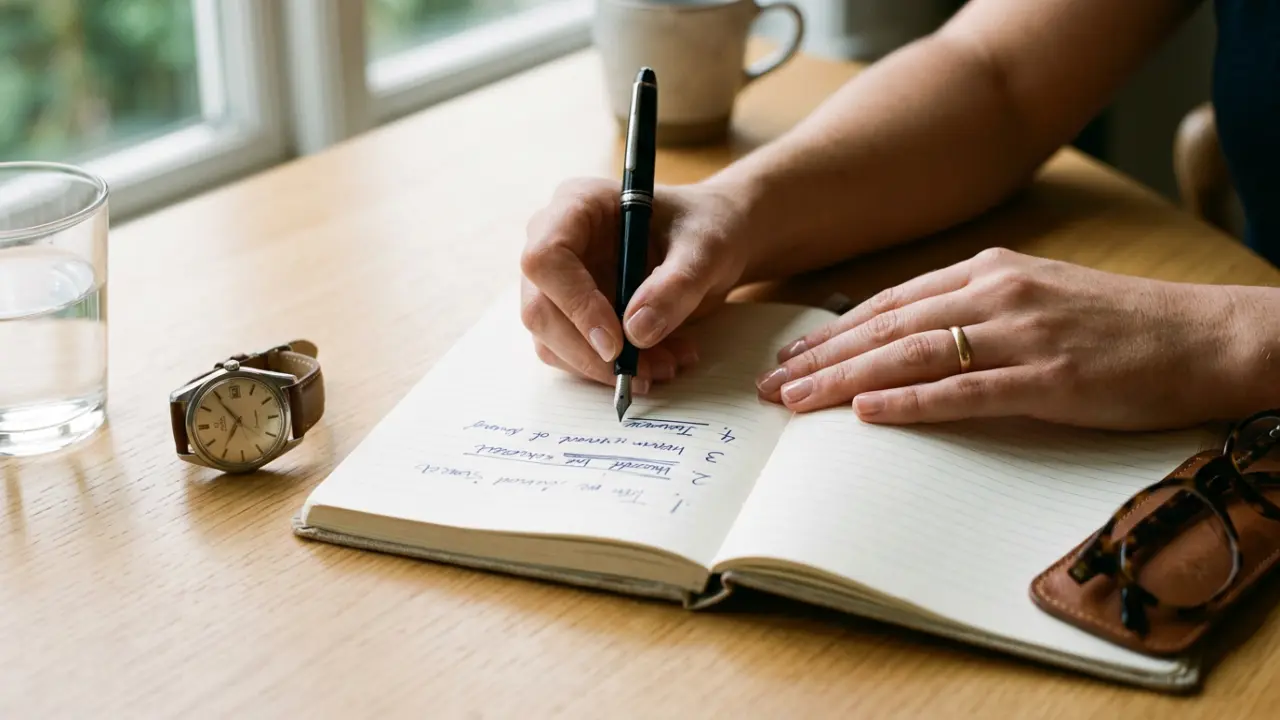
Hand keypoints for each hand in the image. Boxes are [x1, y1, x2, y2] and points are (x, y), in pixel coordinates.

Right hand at [520, 177, 751, 391]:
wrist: (711, 241)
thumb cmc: (707, 227)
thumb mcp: (706, 249)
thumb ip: (675, 285)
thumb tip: (636, 332)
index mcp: (578, 205)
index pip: (546, 258)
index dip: (574, 303)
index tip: (616, 342)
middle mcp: (556, 241)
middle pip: (539, 307)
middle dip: (590, 351)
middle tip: (646, 372)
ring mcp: (558, 280)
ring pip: (551, 340)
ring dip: (604, 367)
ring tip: (666, 365)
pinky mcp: (570, 313)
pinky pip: (572, 353)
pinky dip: (611, 369)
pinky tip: (658, 361)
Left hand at [755, 247, 1249, 429]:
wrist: (1204, 336)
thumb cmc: (1118, 324)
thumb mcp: (1037, 296)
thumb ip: (972, 310)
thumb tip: (905, 339)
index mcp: (989, 271)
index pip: (889, 303)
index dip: (832, 332)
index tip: (788, 357)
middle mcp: (997, 293)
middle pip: (886, 328)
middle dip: (821, 358)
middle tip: (770, 387)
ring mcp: (1022, 334)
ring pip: (911, 355)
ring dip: (846, 380)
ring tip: (797, 401)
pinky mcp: (1050, 378)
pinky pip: (964, 390)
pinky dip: (911, 402)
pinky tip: (867, 414)